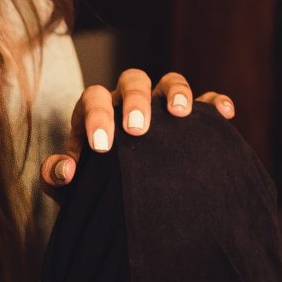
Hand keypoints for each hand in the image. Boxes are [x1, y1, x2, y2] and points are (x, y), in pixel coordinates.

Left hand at [40, 69, 235, 191]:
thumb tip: (64, 171)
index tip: (102, 146)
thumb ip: (58, 177)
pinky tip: (224, 113)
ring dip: (176, 92)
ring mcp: (162, 106)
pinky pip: (206, 101)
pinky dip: (213, 103)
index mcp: (98, 112)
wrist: (125, 200)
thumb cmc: (96, 185)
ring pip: (169, 81)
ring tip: (182, 113)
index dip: (96, 117)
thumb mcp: (75, 185)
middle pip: (132, 81)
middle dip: (135, 101)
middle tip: (137, 129)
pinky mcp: (192, 117)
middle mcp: (128, 102)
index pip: (94, 100)